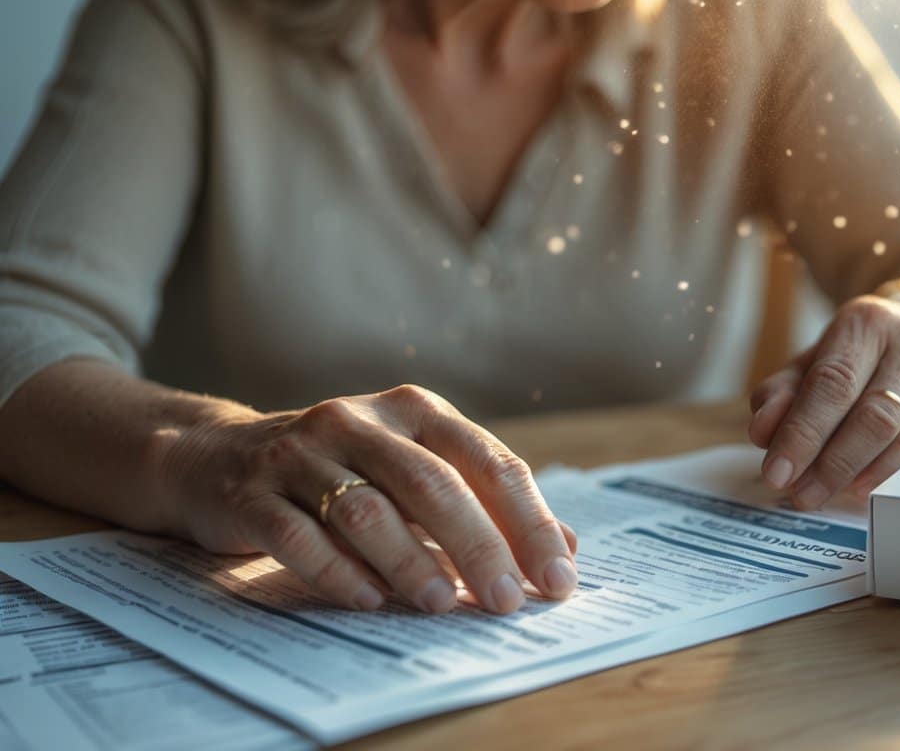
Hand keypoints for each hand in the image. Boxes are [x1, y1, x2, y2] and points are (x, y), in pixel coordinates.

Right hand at [160, 385, 577, 613]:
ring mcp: (301, 453)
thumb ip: (485, 506)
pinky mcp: (252, 493)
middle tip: (507, 599)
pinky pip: (299, 535)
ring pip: (367, 510)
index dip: (528, 521)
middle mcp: (360, 421)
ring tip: (439, 605)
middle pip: (432, 484)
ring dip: (410, 562)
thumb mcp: (414, 473)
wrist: (216, 458)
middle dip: (478, 546)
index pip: (487, 461)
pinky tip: (369, 601)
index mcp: (414, 410)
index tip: (558, 576)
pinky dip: (338, 572)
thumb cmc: (340, 474)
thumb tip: (567, 550)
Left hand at [748, 296, 899, 508]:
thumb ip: (782, 392)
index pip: (831, 383)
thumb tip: (762, 434)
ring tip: (822, 494)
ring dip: (858, 475)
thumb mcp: (815, 358)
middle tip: (798, 494)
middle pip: (871, 416)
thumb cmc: (862, 355)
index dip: (802, 432)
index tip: (776, 472)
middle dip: (829, 463)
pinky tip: (865, 489)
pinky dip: (894, 476)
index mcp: (866, 322)